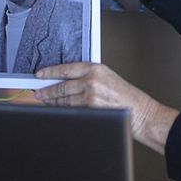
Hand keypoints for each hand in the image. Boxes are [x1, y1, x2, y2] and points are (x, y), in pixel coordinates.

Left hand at [34, 62, 178, 154]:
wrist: (140, 112)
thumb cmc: (126, 97)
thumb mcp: (107, 78)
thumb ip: (88, 77)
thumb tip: (66, 80)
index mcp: (95, 68)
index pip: (66, 68)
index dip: (50, 72)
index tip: (39, 75)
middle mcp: (92, 80)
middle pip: (62, 86)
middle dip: (48, 91)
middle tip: (39, 92)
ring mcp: (90, 95)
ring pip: (64, 100)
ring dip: (53, 102)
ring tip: (46, 102)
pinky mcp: (91, 109)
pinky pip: (71, 110)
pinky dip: (63, 111)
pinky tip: (58, 110)